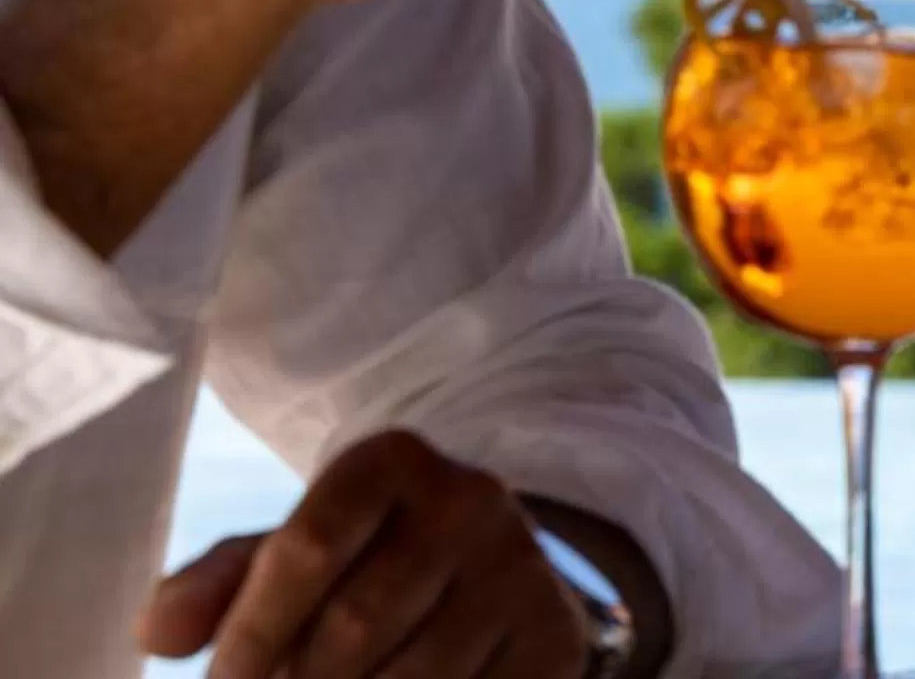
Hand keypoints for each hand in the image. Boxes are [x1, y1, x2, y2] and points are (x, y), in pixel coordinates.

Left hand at [138, 430, 593, 678]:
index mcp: (394, 461)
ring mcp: (522, 570)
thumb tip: (158, 632)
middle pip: (354, 625)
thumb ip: (217, 584)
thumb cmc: (362, 566)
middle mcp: (471, 500)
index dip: (252, 633)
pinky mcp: (554, 636)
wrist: (489, 576)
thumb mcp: (293, 555)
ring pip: (412, 676)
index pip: (307, 548)